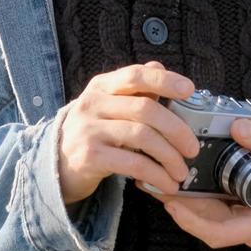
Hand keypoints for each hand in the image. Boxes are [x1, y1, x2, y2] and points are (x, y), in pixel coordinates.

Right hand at [57, 61, 203, 205]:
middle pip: (145, 109)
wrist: (57, 163)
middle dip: (176, 129)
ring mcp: (89, 130)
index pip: (135, 75)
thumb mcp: (108, 106)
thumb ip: (135, 90)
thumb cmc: (93, 132)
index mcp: (101, 86)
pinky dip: (155, 174)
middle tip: (193, 148)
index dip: (164, 80)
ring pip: (142, 137)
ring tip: (181, 171)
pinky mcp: (89, 157)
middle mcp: (93, 104)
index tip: (189, 89)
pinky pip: (132, 164)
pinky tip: (166, 183)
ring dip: (169, 157)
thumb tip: (161, 67)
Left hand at [153, 118, 250, 249]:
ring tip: (158, 173)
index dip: (191, 221)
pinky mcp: (239, 207)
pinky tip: (180, 171)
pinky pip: (212, 204)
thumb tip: (238, 126)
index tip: (172, 203)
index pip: (218, 233)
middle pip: (203, 223)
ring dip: (181, 196)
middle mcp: (248, 226)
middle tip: (153, 180)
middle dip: (176, 204)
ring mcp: (243, 218)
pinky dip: (194, 191)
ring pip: (204, 214)